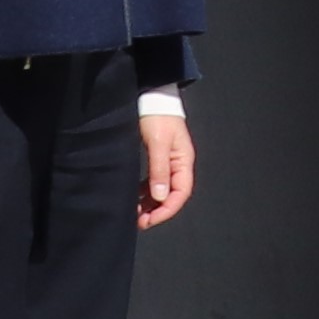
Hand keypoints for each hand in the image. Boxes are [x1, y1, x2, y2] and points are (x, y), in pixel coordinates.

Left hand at [137, 111, 193, 227]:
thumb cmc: (157, 117)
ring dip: (151, 203)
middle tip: (139, 221)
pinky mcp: (158, 159)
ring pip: (162, 190)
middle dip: (158, 210)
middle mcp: (178, 165)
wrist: (152, 97)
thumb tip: (160, 196)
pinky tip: (135, 198)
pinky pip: (154, 182)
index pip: (181, 193)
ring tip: (135, 213)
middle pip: (172, 194)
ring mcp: (168, 162)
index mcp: (183, 161)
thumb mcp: (157, 143)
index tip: (151, 220)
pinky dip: (145, 193)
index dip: (167, 209)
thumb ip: (159, 170)